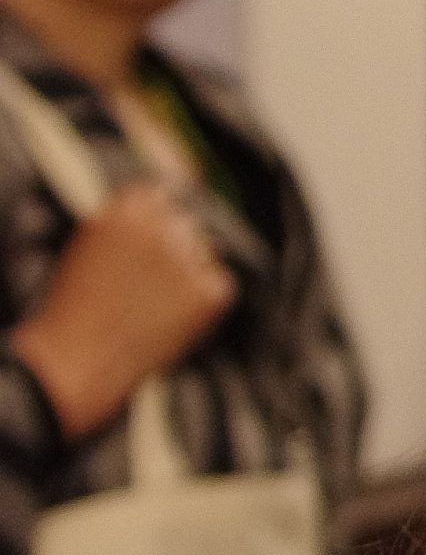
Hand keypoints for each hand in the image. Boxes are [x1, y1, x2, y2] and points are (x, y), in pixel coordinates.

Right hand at [10, 184, 235, 438]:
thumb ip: (127, 221)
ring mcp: (189, 260)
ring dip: (190, 271)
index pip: (159, 194)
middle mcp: (162, 229)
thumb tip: (165, 201)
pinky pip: (219, 285)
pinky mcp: (210, 291)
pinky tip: (173, 318)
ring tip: (153, 305)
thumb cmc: (77, 309)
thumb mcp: (91, 247)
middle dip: (175, 246)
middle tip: (149, 283)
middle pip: (186, 223)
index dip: (156, 218)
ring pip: (205, 252)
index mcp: (128, 211)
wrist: (79, 360)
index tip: (150, 240)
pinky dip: (204, 301)